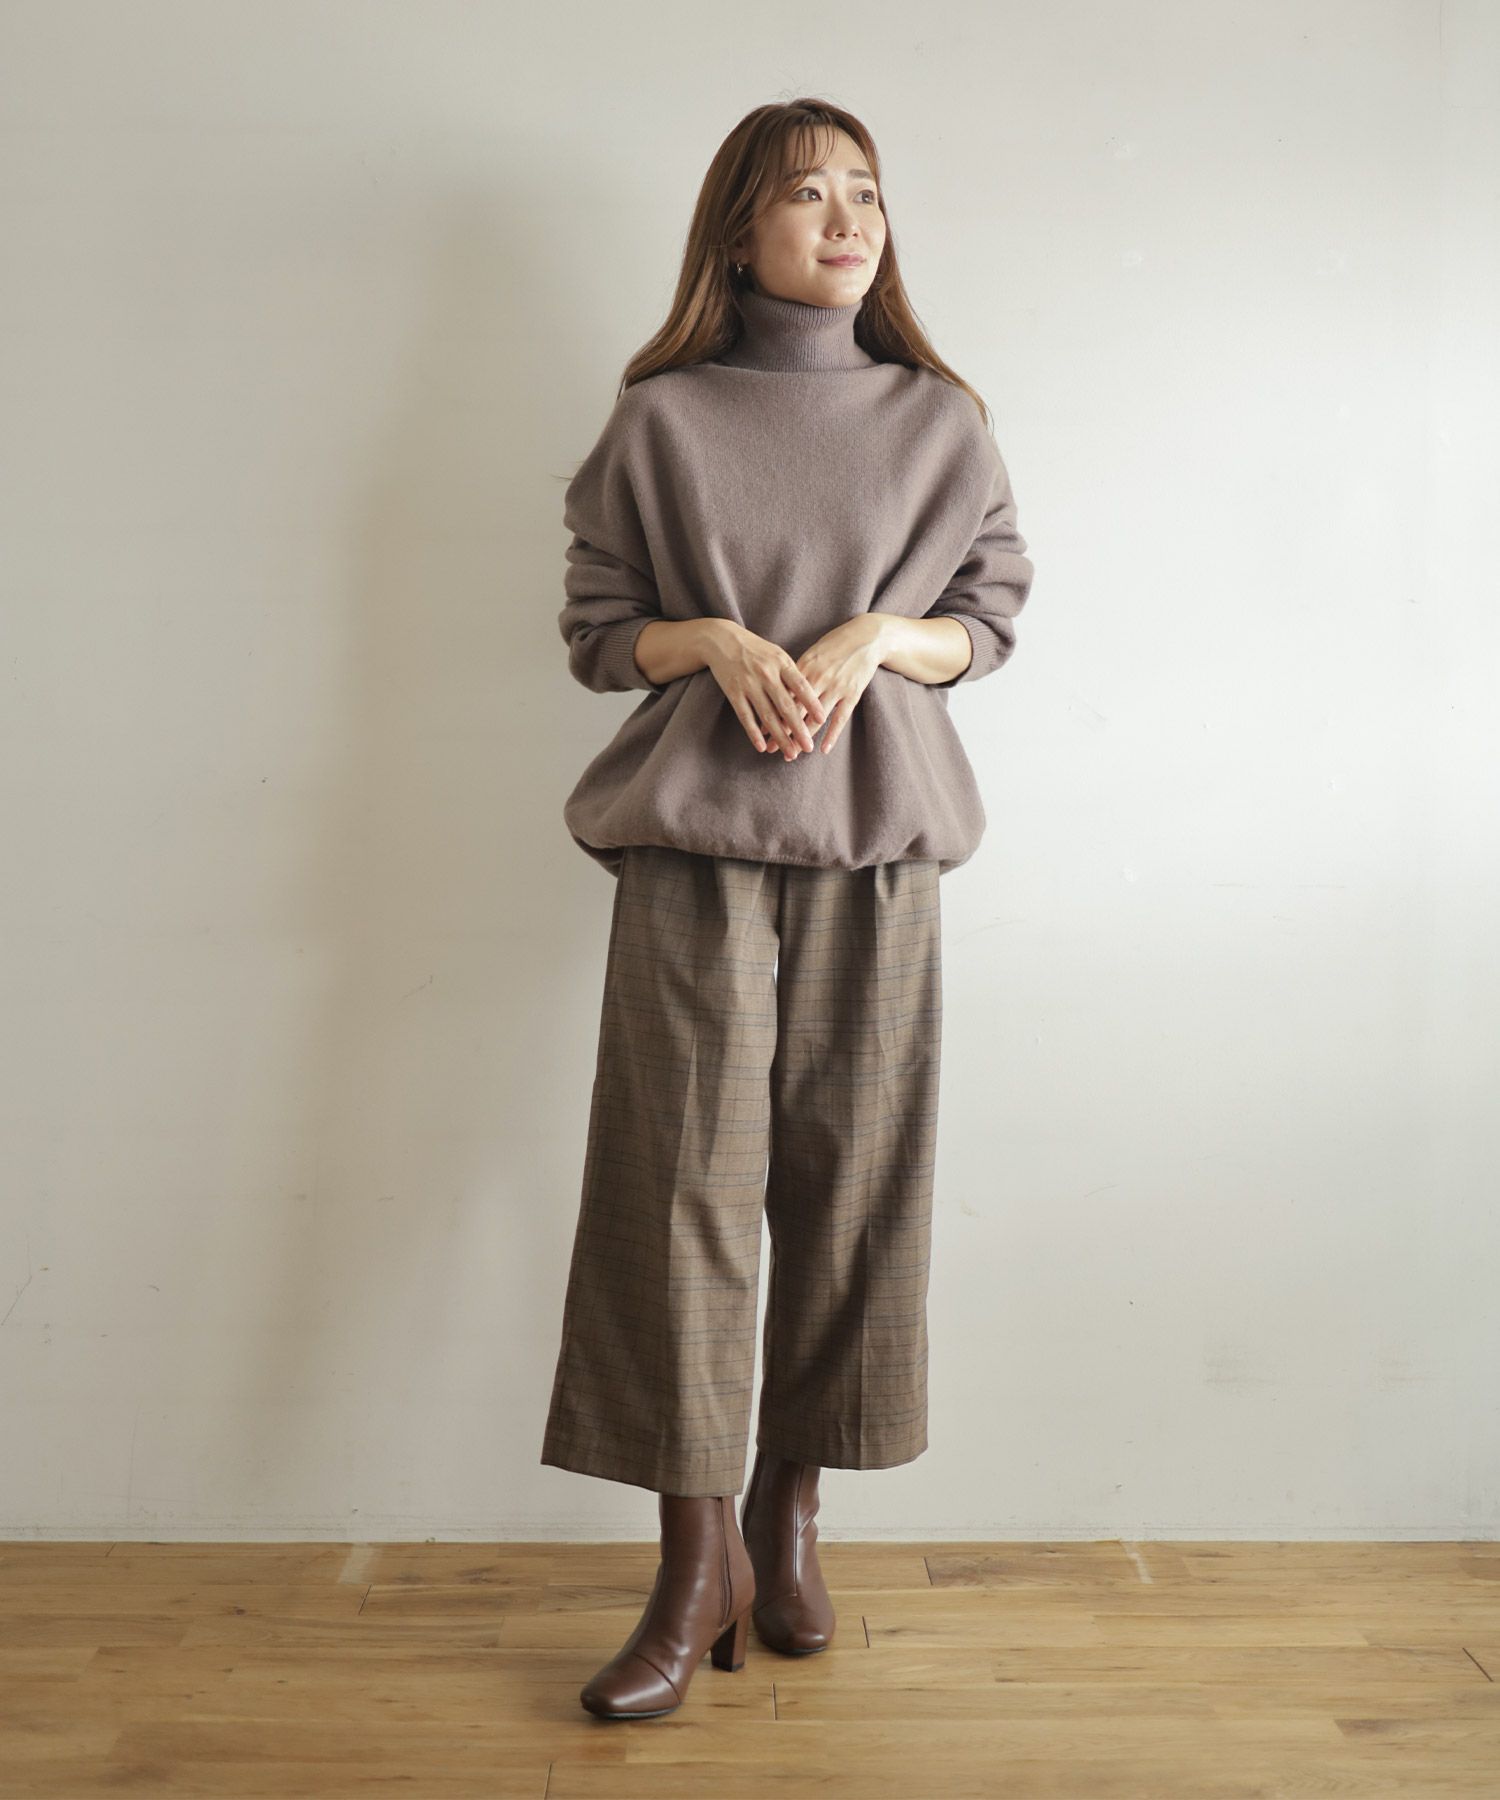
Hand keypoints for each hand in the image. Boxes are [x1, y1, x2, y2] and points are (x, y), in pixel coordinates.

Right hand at [704, 622, 828, 758]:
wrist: (722, 639)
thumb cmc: (756, 649)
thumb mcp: (777, 655)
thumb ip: (792, 675)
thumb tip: (808, 699)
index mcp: (781, 663)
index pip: (801, 685)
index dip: (812, 703)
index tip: (823, 719)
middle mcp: (766, 674)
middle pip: (786, 706)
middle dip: (798, 729)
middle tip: (808, 747)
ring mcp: (749, 684)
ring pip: (767, 716)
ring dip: (780, 737)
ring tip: (790, 753)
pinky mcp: (733, 692)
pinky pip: (745, 716)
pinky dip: (754, 733)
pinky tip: (762, 747)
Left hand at [781, 615, 887, 757]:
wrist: (866, 636)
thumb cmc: (835, 645)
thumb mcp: (812, 654)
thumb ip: (796, 673)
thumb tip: (778, 691)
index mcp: (804, 667)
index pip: (784, 696)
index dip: (772, 715)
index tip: (761, 731)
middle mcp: (818, 678)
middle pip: (796, 710)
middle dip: (783, 731)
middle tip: (773, 748)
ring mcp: (836, 687)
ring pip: (816, 718)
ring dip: (804, 737)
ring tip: (793, 753)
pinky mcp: (852, 693)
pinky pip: (840, 718)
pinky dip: (832, 735)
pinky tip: (823, 750)